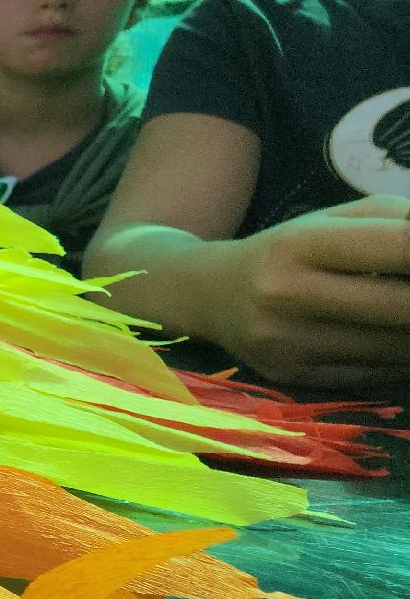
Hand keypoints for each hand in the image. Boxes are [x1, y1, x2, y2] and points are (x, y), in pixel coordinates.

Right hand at [208, 195, 409, 386]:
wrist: (209, 296)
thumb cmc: (285, 251)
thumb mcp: (329, 221)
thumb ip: (396, 220)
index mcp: (298, 244)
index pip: (398, 246)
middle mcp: (287, 295)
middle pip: (404, 308)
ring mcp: (289, 343)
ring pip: (397, 348)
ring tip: (405, 312)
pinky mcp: (294, 377)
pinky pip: (377, 375)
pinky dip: (401, 358)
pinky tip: (394, 338)